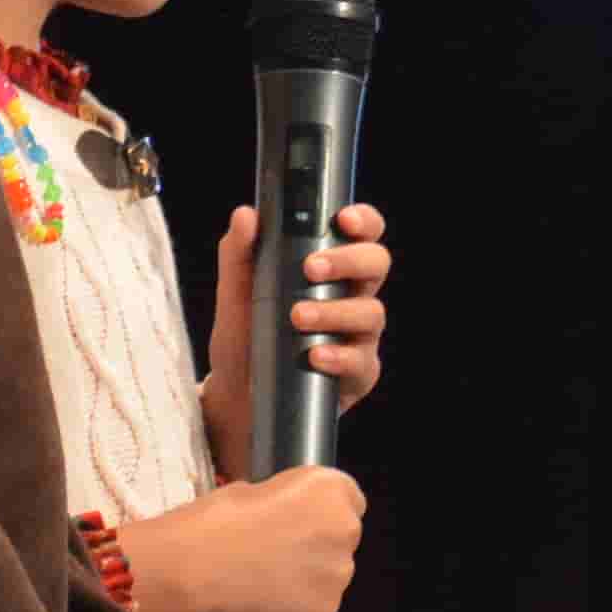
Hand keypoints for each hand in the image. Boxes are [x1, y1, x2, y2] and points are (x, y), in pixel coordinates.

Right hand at [126, 467, 362, 611]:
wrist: (194, 567)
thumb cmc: (215, 517)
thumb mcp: (253, 491)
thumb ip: (285, 504)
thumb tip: (286, 520)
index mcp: (329, 489)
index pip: (349, 498)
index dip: (320, 510)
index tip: (297, 519)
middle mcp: (346, 529)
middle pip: (343, 536)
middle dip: (317, 543)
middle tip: (277, 550)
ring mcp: (339, 574)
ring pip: (331, 573)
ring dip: (308, 574)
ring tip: (266, 578)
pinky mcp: (325, 610)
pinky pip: (317, 604)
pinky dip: (297, 604)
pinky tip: (265, 598)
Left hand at [202, 201, 393, 467]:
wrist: (236, 396)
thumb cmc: (245, 336)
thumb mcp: (235, 293)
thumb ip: (240, 253)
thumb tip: (246, 214)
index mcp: (330, 269)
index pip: (361, 234)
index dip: (363, 221)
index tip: (343, 219)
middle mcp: (352, 296)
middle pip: (376, 264)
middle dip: (348, 261)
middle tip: (310, 268)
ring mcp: (359, 336)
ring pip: (371, 312)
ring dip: (335, 311)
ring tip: (298, 316)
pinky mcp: (357, 373)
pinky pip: (361, 361)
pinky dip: (338, 356)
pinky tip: (315, 355)